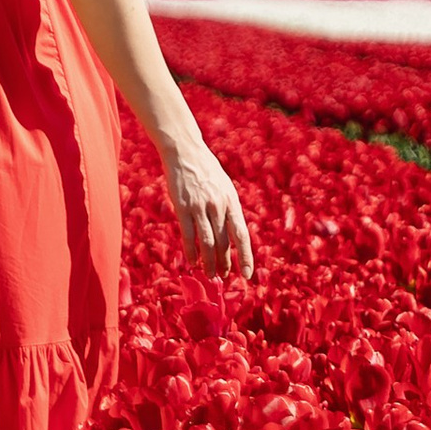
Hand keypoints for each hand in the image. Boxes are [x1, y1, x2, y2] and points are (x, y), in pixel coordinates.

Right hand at [160, 139, 252, 279]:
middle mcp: (219, 206)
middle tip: (223, 277)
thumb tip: (231, 233)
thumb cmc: (206, 170)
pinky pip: (189, 235)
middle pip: (224, 243)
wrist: (185, 151)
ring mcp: (200, 207)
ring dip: (209, 263)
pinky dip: (191, 252)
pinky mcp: (183, 207)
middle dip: (224, 263)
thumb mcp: (224, 187)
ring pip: (208, 243)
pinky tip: (192, 263)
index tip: (247, 274)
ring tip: (209, 275)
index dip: (246, 256)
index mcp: (232, 201)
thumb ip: (227, 209)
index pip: (242, 235)